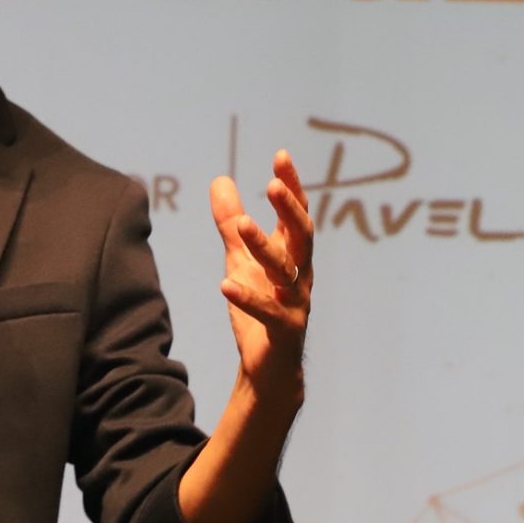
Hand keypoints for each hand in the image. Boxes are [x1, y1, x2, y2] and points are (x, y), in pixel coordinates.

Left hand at [209, 149, 312, 398]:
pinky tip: (225, 286)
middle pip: (302, 237)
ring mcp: (295, 303)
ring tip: (242, 224)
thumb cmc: (260, 306)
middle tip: (273, 187)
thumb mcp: (240, 259)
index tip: (281, 156)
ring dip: (264, 246)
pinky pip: (268, 312)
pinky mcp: (284, 331)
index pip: (296, 214)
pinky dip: (248, 298)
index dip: (292, 186)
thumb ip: (231, 222)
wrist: (269, 366)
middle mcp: (300, 274)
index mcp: (292, 255)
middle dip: (290, 210)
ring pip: (285, 271)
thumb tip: (220, 179)